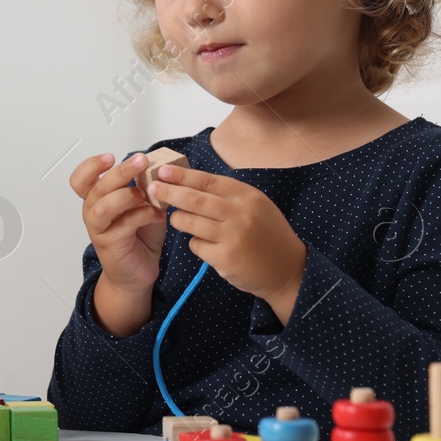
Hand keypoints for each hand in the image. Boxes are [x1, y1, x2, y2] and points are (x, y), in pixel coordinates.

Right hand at [72, 152, 166, 295]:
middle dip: (120, 171)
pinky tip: (158, 215)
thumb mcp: (143, 205)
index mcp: (97, 199)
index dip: (91, 166)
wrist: (138, 272)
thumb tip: (157, 168)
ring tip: (146, 195)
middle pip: (96, 186)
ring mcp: (99, 229)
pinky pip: (123, 224)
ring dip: (127, 195)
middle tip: (141, 161)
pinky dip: (144, 215)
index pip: (81, 179)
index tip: (110, 157)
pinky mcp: (110, 244)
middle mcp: (93, 212)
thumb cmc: (139, 237)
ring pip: (103, 205)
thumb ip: (145, 188)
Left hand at [151, 164, 306, 314]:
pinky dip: (195, 243)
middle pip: (193, 199)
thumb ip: (226, 194)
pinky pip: (196, 245)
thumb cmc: (267, 233)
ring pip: (189, 222)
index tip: (162, 171)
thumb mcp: (255, 205)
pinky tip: (206, 244)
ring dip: (178, 219)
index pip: (207, 181)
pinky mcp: (225, 258)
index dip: (182, 175)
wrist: (288, 269)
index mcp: (246, 196)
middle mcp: (239, 213)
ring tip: (178, 219)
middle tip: (152, 188)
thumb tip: (188, 181)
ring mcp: (232, 236)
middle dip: (168, 192)